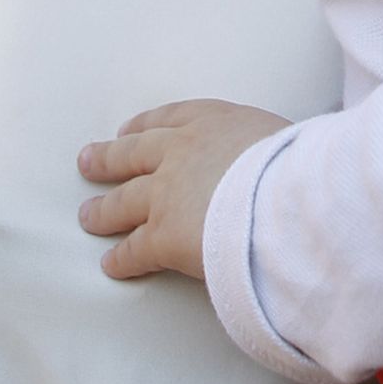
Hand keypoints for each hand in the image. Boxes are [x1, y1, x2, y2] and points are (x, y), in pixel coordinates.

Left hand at [77, 100, 289, 281]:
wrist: (282, 197)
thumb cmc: (295, 165)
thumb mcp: (279, 136)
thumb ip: (260, 146)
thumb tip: (273, 161)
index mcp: (211, 121)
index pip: (168, 118)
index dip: (144, 126)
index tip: (127, 130)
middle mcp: (180, 151)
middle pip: (131, 154)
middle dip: (107, 158)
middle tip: (87, 162)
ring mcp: (166, 194)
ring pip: (123, 202)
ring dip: (103, 211)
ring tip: (88, 216)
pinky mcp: (162, 237)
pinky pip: (134, 250)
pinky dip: (121, 258)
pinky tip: (111, 265)